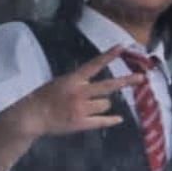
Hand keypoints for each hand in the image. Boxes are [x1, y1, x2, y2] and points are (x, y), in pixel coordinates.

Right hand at [14, 45, 140, 138]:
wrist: (31, 117)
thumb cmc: (41, 98)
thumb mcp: (58, 84)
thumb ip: (76, 83)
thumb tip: (94, 86)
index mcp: (72, 80)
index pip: (94, 65)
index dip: (109, 55)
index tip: (122, 47)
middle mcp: (80, 93)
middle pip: (108, 85)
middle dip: (126, 81)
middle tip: (141, 78)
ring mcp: (82, 109)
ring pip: (105, 104)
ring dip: (101, 105)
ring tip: (87, 107)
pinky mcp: (82, 123)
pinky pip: (103, 120)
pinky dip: (111, 120)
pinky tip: (117, 119)